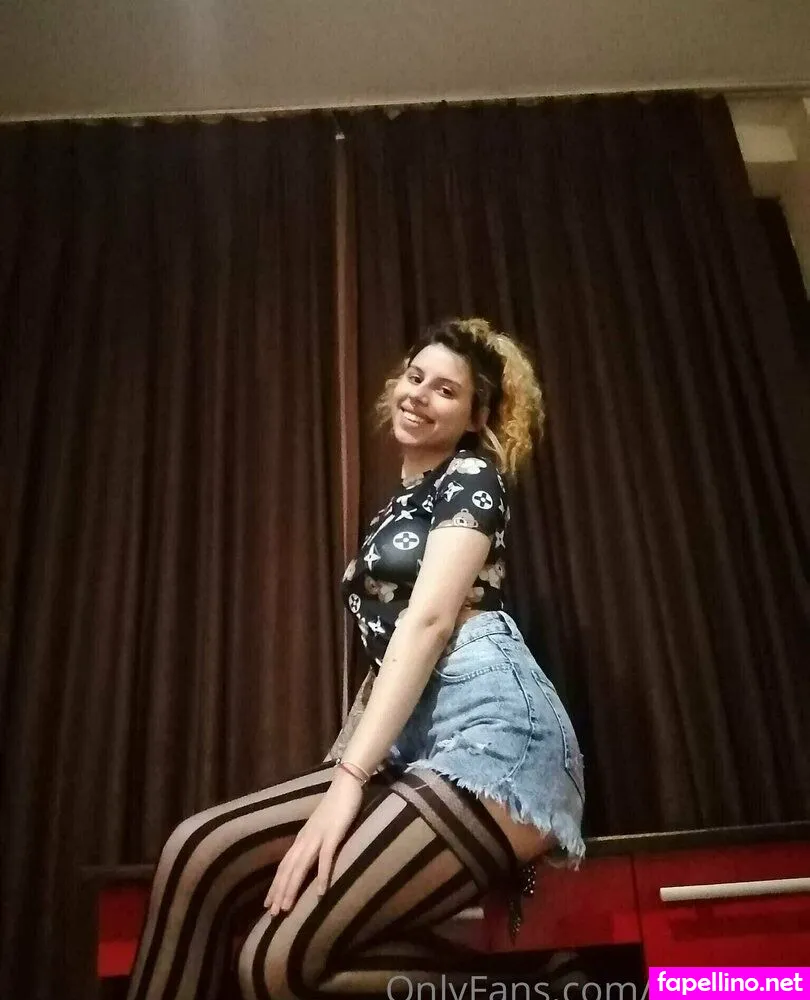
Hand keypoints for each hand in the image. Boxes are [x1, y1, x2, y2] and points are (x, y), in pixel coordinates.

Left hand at [264, 770, 363, 915]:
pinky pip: (325, 858)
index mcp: (302, 838)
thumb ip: (313, 842)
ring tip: (287, 908)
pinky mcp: (334, 834)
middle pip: (288, 869)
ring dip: (292, 888)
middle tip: (272, 913)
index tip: (268, 904)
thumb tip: (307, 860)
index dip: (276, 885)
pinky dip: (322, 876)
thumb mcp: (320, 827)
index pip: (284, 865)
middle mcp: (305, 839)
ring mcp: (318, 836)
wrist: (345, 784)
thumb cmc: (335, 806)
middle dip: (279, 891)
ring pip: (301, 866)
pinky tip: (320, 893)